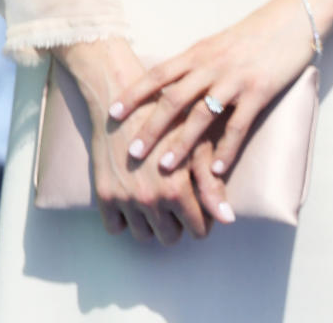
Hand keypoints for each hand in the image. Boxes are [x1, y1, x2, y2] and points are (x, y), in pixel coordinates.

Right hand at [58, 38, 230, 245]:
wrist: (119, 96)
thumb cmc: (167, 116)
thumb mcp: (195, 144)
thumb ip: (212, 185)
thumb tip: (229, 220)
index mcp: (176, 189)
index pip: (198, 229)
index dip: (201, 217)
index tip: (197, 203)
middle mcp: (149, 199)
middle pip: (170, 237)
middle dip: (177, 221)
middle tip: (176, 199)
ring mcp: (124, 199)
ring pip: (143, 236)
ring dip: (150, 222)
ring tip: (155, 197)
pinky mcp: (103, 195)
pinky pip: (115, 228)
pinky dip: (124, 217)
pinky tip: (132, 197)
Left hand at [109, 0, 314, 179]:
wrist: (292, 17)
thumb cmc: (253, 33)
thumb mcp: (217, 44)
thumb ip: (195, 64)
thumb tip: (169, 86)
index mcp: (199, 53)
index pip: (159, 74)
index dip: (134, 94)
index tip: (112, 113)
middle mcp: (212, 65)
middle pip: (174, 98)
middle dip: (151, 127)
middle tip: (132, 151)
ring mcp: (236, 79)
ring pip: (202, 115)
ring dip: (182, 143)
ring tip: (165, 167)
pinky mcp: (260, 91)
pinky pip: (238, 125)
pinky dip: (225, 149)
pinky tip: (215, 170)